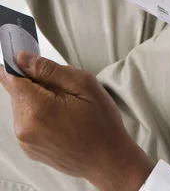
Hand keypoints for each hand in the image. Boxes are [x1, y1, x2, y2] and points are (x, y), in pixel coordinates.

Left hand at [0, 53, 152, 190]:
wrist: (108, 159)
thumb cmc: (101, 123)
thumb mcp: (83, 84)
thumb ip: (49, 69)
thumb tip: (23, 58)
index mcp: (37, 109)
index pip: (11, 78)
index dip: (20, 64)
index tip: (31, 58)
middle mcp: (24, 127)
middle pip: (17, 91)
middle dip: (36, 82)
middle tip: (64, 87)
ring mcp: (26, 141)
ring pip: (22, 104)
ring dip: (38, 98)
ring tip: (66, 104)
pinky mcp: (30, 148)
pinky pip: (27, 120)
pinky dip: (40, 113)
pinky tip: (62, 117)